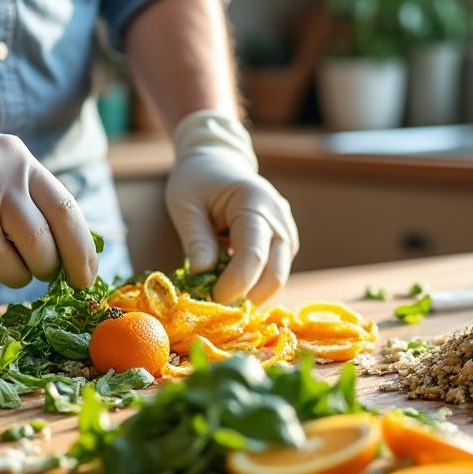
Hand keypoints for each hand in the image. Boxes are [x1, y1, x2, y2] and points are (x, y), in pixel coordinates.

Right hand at [0, 81, 97, 288]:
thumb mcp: (2, 165)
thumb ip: (35, 200)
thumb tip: (75, 255)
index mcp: (19, 159)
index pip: (65, 212)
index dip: (81, 252)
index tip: (86, 279)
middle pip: (39, 246)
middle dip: (46, 269)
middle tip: (40, 270)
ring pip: (6, 267)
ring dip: (12, 276)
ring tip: (0, 259)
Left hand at [165, 111, 298, 304]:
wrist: (219, 162)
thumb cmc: (198, 181)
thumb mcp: (186, 204)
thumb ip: (196, 239)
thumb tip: (203, 276)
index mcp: (255, 203)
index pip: (253, 255)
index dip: (234, 284)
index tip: (210, 301)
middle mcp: (280, 221)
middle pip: (275, 276)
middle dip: (245, 299)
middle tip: (213, 310)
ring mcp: (286, 235)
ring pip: (276, 281)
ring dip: (249, 296)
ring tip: (216, 298)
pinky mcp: (283, 248)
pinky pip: (272, 275)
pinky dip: (252, 288)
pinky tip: (227, 288)